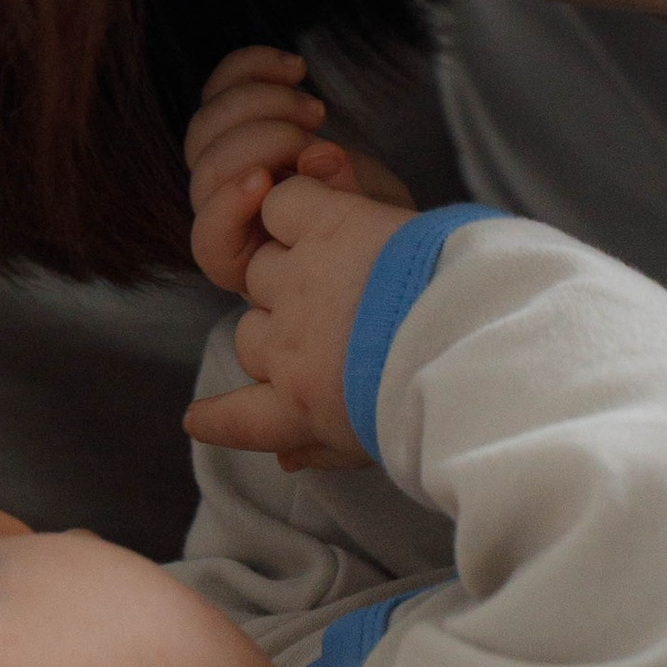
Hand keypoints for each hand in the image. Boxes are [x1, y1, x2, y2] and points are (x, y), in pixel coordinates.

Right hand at [183, 172, 413, 471]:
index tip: (198, 418)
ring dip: (291, 267)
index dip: (216, 418)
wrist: (467, 343)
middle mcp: (287, 350)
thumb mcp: (377, 446)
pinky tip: (321, 212)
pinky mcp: (324, 228)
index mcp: (302, 407)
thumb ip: (324, 449)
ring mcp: (299, 286)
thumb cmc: (435, 402)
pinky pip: (281, 205)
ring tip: (342, 267)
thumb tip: (285, 462)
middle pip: (249, 337)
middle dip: (280, 330)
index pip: (239, 419)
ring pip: (259, 269)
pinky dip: (294, 204)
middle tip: (333, 321)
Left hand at [184, 46, 414, 292]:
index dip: (227, 208)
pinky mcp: (237, 127)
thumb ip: (343, 205)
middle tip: (316, 137)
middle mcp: (224, 215)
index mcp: (245, 259)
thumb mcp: (371, 234)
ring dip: (262, 103)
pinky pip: (221, 88)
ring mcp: (227, 170)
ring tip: (317, 111)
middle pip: (208, 171)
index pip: (210, 239)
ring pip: (206, 126)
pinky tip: (296, 69)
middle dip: (261, 142)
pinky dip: (253, 67)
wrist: (380, 222)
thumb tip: (318, 158)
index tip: (266, 181)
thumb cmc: (375, 244)